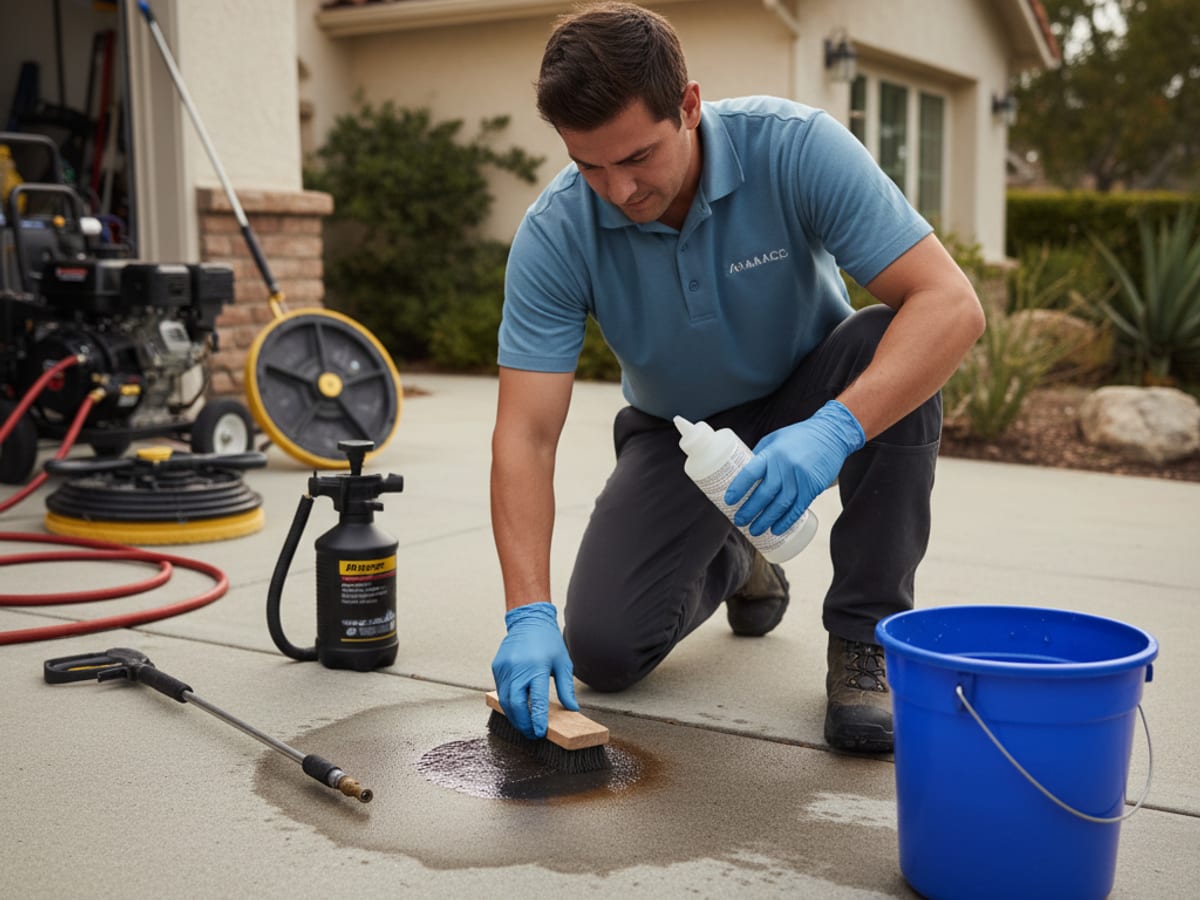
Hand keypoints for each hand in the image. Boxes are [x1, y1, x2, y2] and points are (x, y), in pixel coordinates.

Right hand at [491, 602, 578, 738]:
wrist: (529, 620)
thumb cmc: (548, 641)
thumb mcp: (563, 663)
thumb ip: (565, 688)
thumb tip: (572, 709)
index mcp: (538, 668)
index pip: (537, 701)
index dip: (538, 720)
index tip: (540, 733)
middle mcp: (518, 668)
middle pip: (516, 705)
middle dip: (523, 723)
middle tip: (531, 733)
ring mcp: (505, 668)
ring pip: (505, 701)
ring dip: (514, 716)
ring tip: (524, 725)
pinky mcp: (497, 667)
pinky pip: (501, 690)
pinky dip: (508, 702)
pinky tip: (516, 708)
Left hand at [724, 400, 864, 536]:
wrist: (831, 434)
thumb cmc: (799, 436)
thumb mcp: (775, 439)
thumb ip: (761, 455)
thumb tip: (744, 474)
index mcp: (772, 453)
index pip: (750, 473)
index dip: (738, 488)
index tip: (728, 501)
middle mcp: (784, 466)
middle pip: (763, 494)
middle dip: (749, 511)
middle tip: (739, 521)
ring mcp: (799, 478)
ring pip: (779, 505)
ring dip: (765, 520)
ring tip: (754, 530)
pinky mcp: (812, 487)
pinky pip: (797, 509)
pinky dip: (786, 521)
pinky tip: (776, 529)